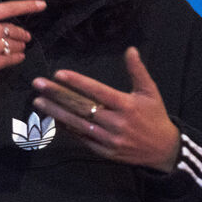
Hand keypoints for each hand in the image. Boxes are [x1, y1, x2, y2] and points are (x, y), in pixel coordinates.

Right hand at [0, 0, 45, 90]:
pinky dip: (17, 58)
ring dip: (20, 45)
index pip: (7, 8)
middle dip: (23, 32)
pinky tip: (17, 58)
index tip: (42, 5)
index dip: (27, 6)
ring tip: (20, 47)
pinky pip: (12, 59)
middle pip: (14, 29)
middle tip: (26, 36)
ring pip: (15, 44)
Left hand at [32, 47, 179, 171]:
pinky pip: (81, 138)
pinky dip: (66, 128)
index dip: (77, 82)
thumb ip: (138, 71)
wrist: (163, 150)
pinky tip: (52, 118)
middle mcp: (116, 122)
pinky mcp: (104, 152)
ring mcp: (109, 139)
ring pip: (77, 123)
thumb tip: (130, 49)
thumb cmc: (155, 115)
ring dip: (56, 112)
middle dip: (57, 95)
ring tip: (38, 101)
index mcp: (127, 105)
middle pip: (81, 107)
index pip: (97, 91)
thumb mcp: (150, 91)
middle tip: (37, 84)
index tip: (58, 74)